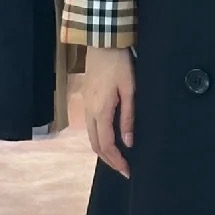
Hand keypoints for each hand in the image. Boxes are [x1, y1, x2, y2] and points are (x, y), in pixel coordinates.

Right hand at [75, 47, 134, 177]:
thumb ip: (128, 117)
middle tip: (124, 169)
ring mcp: (85, 106)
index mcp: (101, 111)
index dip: (116, 161)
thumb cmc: (119, 64)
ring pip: (91, 137)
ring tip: (118, 158)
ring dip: (103, 151)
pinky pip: (90, 127)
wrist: (102, 43)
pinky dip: (99, 139)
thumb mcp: (130, 90)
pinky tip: (110, 139)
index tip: (128, 171)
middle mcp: (89, 112)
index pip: (106, 145)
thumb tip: (128, 142)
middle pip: (95, 145)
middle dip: (109, 160)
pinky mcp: (86, 101)